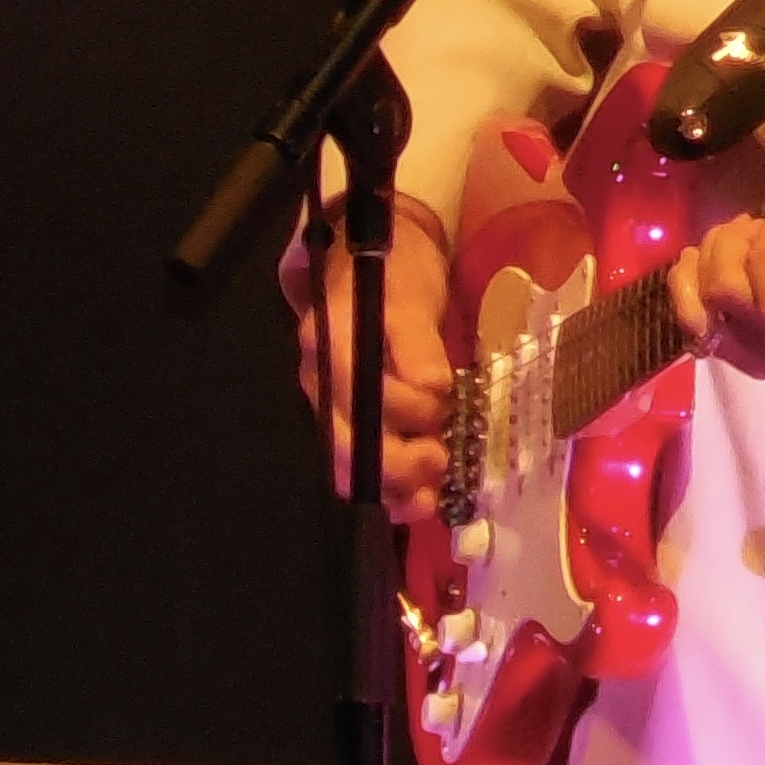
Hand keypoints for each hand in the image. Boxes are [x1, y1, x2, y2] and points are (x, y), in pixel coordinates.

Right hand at [281, 137, 459, 515]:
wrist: (381, 262)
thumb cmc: (397, 271)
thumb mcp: (411, 292)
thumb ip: (417, 340)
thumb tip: (431, 386)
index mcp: (330, 340)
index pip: (356, 387)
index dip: (402, 406)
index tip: (442, 399)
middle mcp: (321, 380)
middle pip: (344, 439)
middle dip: (394, 463)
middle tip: (440, 460)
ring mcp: (333, 406)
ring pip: (350, 464)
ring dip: (391, 488)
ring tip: (431, 498)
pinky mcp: (353, 422)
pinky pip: (362, 468)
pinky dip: (390, 491)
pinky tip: (419, 503)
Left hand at [668, 156, 764, 388]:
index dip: (764, 242)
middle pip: (729, 290)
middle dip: (728, 245)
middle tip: (748, 226)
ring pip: (709, 311)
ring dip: (705, 264)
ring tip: (725, 242)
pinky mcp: (757, 365)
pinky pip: (703, 336)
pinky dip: (688, 295)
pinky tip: (694, 267)